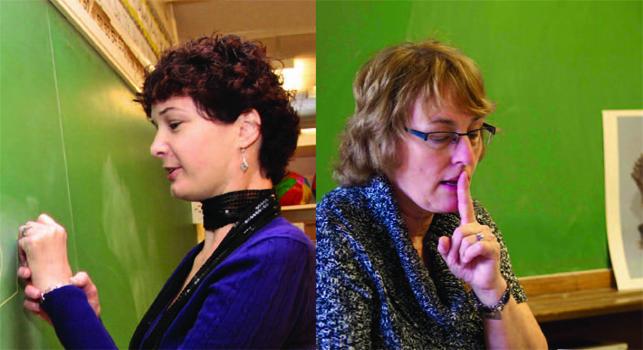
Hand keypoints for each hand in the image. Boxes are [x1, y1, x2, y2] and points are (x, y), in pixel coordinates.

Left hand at [17, 214, 72, 290]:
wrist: (56, 284)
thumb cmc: (55, 272)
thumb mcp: (55, 249)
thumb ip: (46, 239)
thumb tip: (28, 232)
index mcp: (60, 230)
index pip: (42, 219)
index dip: (37, 230)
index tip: (38, 243)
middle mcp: (52, 229)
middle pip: (29, 225)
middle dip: (28, 238)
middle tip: (34, 254)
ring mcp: (42, 234)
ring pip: (23, 233)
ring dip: (24, 247)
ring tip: (32, 261)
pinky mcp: (32, 242)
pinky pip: (20, 244)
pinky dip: (22, 255)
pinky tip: (31, 262)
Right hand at [18, 268, 100, 321]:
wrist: (86, 318)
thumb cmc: (87, 300)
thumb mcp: (89, 287)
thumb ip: (83, 279)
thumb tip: (72, 279)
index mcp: (56, 276)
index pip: (41, 267)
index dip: (33, 264)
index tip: (31, 266)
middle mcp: (46, 285)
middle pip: (29, 276)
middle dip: (25, 274)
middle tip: (29, 276)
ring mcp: (43, 297)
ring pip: (28, 291)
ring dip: (29, 291)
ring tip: (38, 295)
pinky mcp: (41, 310)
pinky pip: (30, 305)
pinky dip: (31, 305)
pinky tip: (39, 306)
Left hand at [437, 171, 506, 304]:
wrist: (481, 283)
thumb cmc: (467, 268)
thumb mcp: (450, 259)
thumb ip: (444, 249)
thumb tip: (442, 239)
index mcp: (468, 227)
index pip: (466, 206)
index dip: (464, 191)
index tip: (463, 174)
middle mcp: (479, 228)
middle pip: (459, 230)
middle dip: (455, 248)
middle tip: (461, 259)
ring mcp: (487, 236)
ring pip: (465, 240)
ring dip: (462, 255)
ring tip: (468, 261)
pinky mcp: (492, 246)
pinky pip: (473, 247)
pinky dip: (468, 257)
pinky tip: (474, 261)